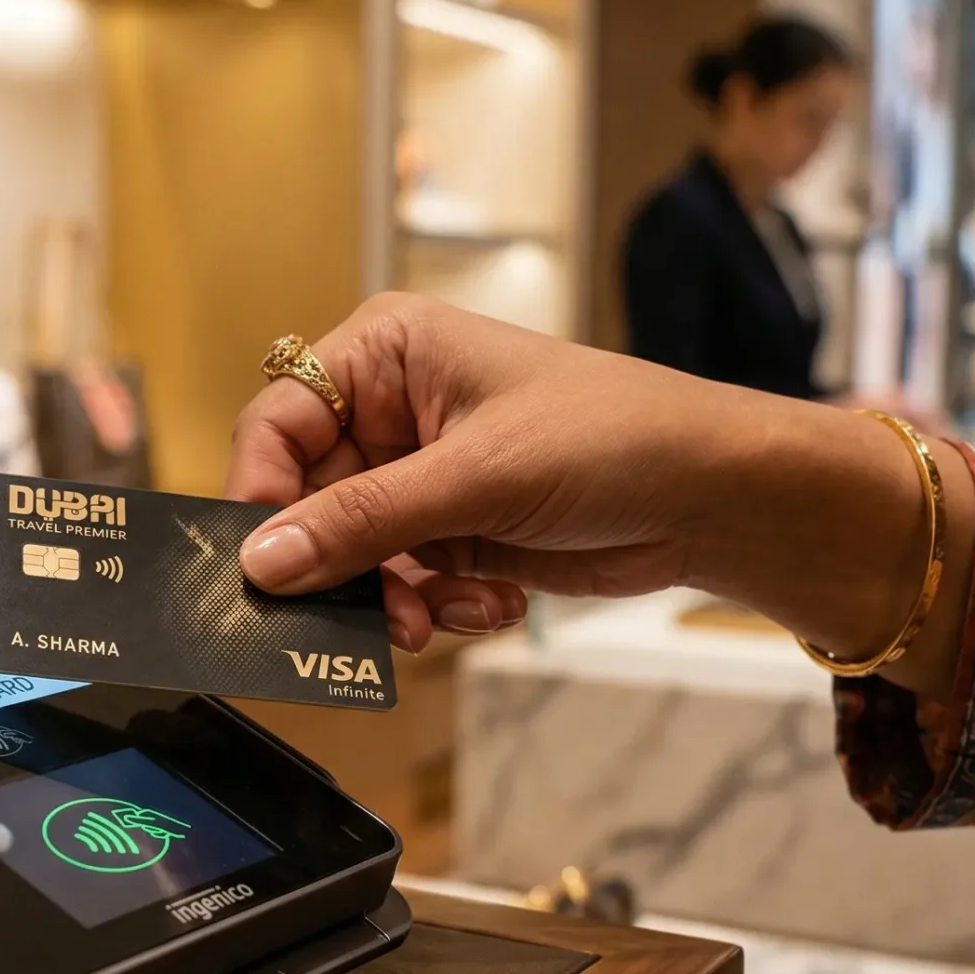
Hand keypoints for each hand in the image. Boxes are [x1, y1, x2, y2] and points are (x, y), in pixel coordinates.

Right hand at [224, 294, 973, 682]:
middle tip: (365, 612)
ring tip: (434, 618)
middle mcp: (393, 411)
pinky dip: (435, 607)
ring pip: (350, 556)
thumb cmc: (614, 437)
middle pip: (306, 500)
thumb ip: (364, 521)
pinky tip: (491, 599)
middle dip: (337, 564)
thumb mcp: (480, 475)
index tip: (263, 561)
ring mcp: (421, 477)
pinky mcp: (452, 533)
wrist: (714, 496)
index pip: (277, 421)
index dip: (259, 492)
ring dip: (389, 598)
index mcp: (387, 354)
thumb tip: (263, 559)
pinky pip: (401, 586)